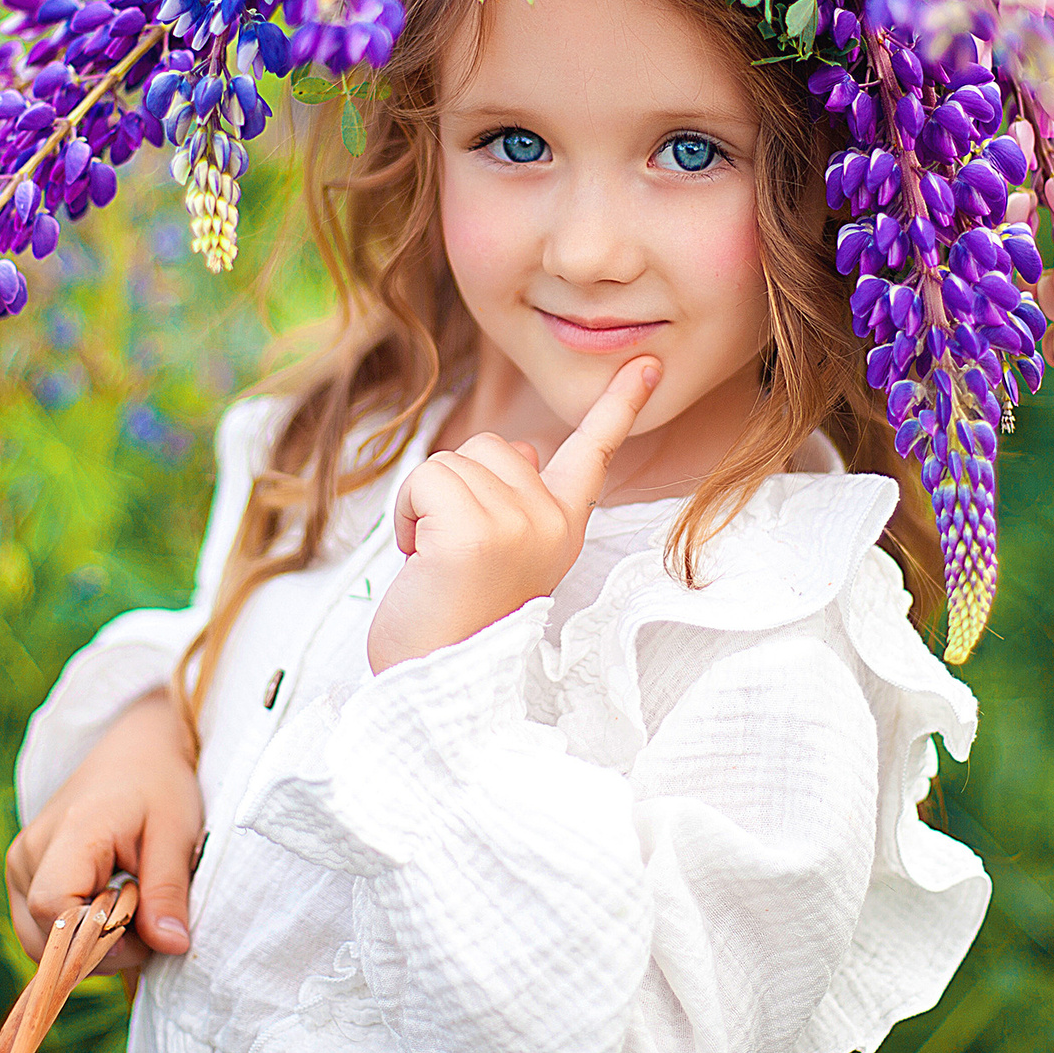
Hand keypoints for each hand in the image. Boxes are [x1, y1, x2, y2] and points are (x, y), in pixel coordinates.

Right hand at [5, 687, 202, 970]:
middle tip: (147, 926)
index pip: (57, 911)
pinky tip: (112, 908)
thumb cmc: (157, 785)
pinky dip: (77, 934)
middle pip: (44, 938)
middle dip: (99, 951)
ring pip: (40, 940)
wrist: (133, 749)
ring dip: (87, 945)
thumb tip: (172, 947)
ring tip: (132, 913)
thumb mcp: (176, 833)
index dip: (98, 939)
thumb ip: (168, 892)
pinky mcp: (23, 875)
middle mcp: (29, 853)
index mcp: (69, 835)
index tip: (142, 934)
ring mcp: (20, 865)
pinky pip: (41, 927)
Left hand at [369, 356, 660, 672]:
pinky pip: (424, 478)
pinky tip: (422, 561)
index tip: (646, 364)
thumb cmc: (456, 623)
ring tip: (438, 564)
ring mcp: (518, 525)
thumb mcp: (502, 552)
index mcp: (564, 527)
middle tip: (456, 558)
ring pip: (450, 462)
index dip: (619, 404)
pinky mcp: (475, 532)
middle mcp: (551, 522)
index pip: (595, 452)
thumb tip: (520, 449)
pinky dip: (407, 516)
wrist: (441, 689)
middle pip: (488, 447)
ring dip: (425, 507)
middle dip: (455, 491)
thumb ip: (516, 497)